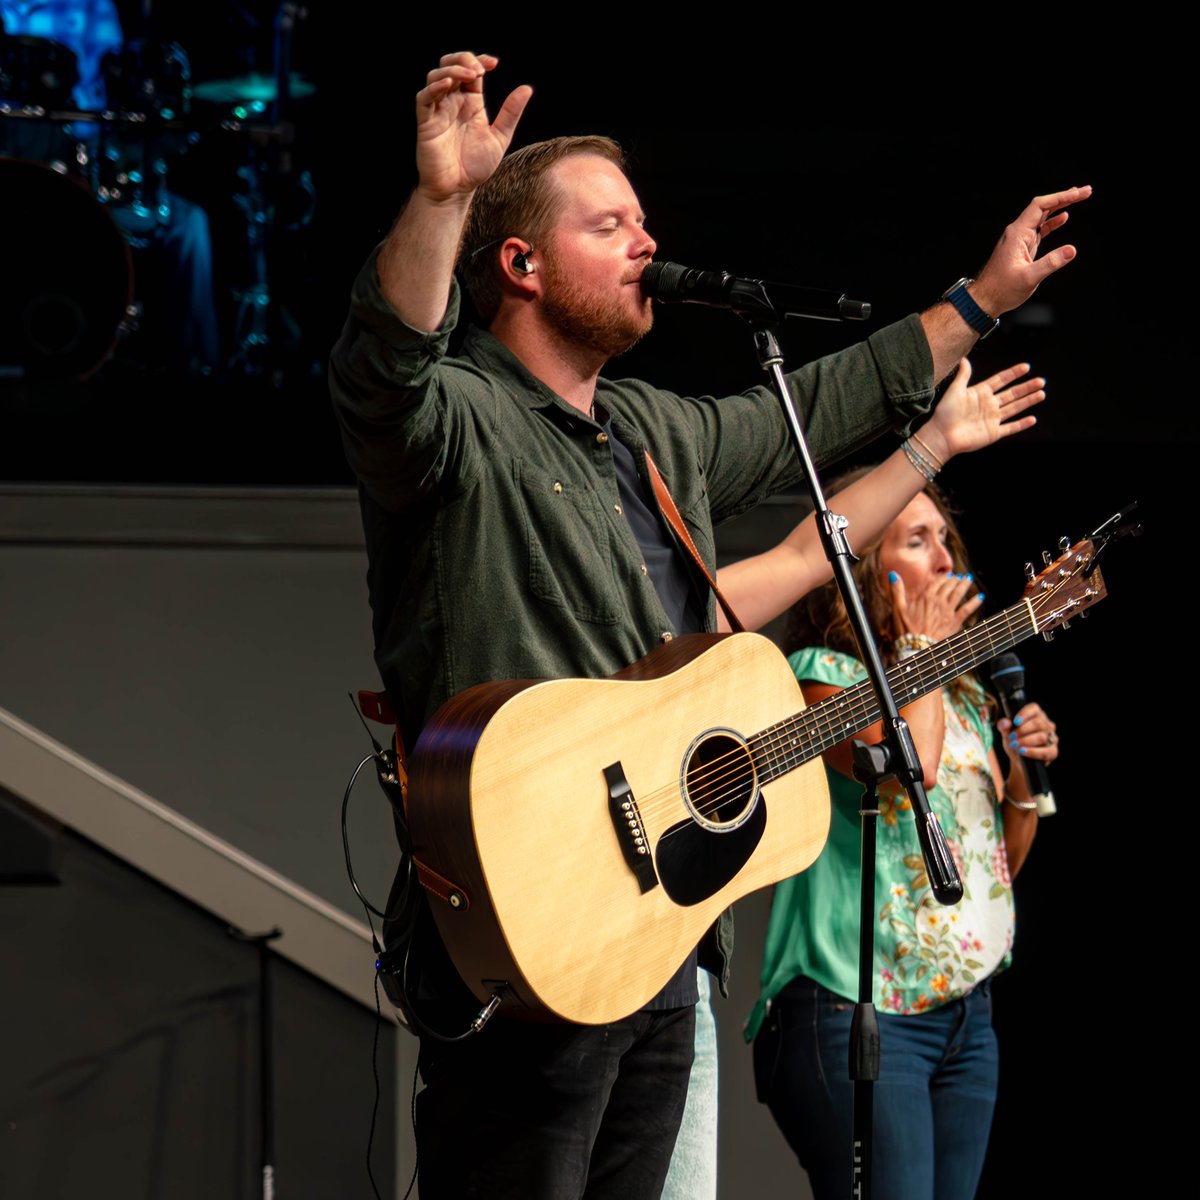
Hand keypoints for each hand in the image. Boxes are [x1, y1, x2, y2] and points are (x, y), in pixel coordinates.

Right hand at [414, 51, 532, 201]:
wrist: (457, 190)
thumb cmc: (475, 167)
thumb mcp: (499, 138)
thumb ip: (511, 113)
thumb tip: (526, 88)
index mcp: (471, 103)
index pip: (471, 70)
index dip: (479, 60)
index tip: (493, 63)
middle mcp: (453, 102)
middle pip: (450, 65)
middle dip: (463, 59)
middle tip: (479, 69)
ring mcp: (438, 111)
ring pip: (436, 76)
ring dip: (451, 69)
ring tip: (468, 75)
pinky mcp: (426, 122)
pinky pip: (424, 98)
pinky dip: (434, 87)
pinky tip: (448, 85)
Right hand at [889, 571, 980, 642]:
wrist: (916, 647)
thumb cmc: (905, 629)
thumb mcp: (898, 608)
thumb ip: (897, 590)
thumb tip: (893, 574)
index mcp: (925, 596)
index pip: (937, 582)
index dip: (943, 578)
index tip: (947, 576)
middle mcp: (938, 601)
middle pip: (949, 586)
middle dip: (955, 580)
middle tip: (959, 577)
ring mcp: (948, 610)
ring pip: (959, 593)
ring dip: (965, 585)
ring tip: (969, 579)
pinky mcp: (955, 621)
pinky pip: (967, 608)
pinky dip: (974, 602)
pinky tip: (980, 597)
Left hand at [917, 358, 1044, 462]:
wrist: (941, 436)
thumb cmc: (945, 413)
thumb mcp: (955, 390)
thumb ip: (963, 375)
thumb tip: (965, 358)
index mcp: (980, 393)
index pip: (1001, 380)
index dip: (1013, 374)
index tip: (1026, 367)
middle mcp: (989, 405)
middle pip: (1012, 394)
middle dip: (1026, 387)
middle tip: (1041, 381)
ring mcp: (992, 419)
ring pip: (1015, 408)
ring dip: (1028, 401)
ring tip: (1041, 394)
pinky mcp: (993, 433)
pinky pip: (1011, 428)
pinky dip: (1021, 424)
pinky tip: (1032, 419)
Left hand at [972, 186, 1092, 315]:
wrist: (984, 299)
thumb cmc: (1001, 290)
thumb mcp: (1028, 278)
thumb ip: (1050, 263)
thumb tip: (1071, 250)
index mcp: (1017, 234)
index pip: (1040, 206)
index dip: (1060, 197)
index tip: (1078, 193)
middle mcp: (1017, 233)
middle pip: (1042, 207)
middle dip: (1064, 197)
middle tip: (1086, 191)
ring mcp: (1019, 239)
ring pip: (1041, 217)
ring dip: (1060, 207)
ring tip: (1079, 198)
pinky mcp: (1022, 247)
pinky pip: (1039, 229)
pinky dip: (1052, 222)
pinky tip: (1064, 217)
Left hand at [998, 703, 1058, 765]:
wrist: (1018, 760)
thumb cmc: (1014, 741)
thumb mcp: (1006, 733)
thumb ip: (1003, 726)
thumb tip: (1005, 723)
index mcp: (1036, 715)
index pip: (1034, 708)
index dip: (1025, 714)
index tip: (1015, 722)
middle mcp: (1047, 725)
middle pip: (1038, 723)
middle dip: (1023, 730)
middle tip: (1011, 737)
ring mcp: (1052, 738)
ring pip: (1042, 737)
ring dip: (1026, 741)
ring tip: (1014, 745)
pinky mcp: (1053, 751)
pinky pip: (1046, 751)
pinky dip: (1033, 752)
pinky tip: (1023, 751)